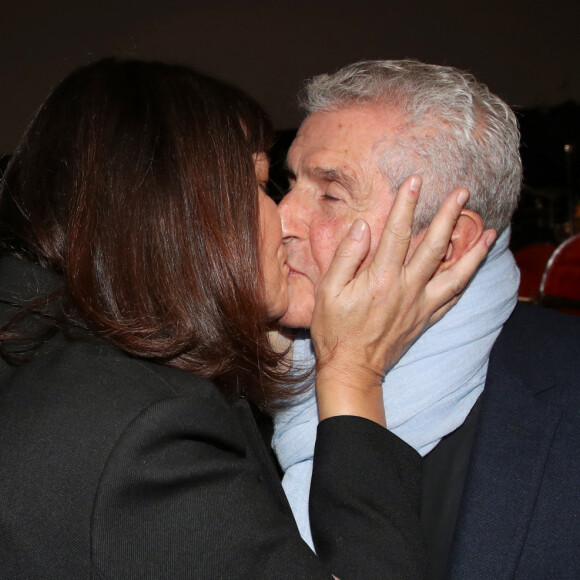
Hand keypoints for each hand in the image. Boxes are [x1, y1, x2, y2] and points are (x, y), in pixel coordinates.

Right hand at [311, 175, 495, 423]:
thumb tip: (363, 227)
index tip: (415, 181)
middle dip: (449, 216)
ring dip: (473, 250)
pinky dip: (466, 279)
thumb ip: (346, 257)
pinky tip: (473, 266)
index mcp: (381, 278)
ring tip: (489, 231)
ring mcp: (421, 305)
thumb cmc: (335, 330)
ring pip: (455, 273)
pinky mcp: (426, 318)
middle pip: (435, 246)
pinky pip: (453, 296)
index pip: (398, 233)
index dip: (407, 204)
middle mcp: (407, 288)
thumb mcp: (328, 291)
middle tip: (462, 192)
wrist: (352, 369)